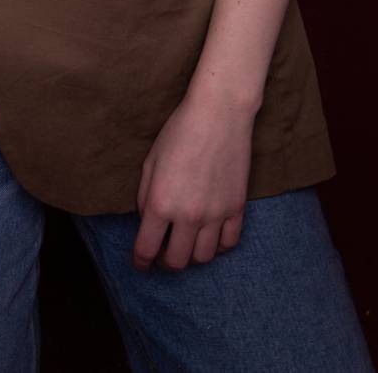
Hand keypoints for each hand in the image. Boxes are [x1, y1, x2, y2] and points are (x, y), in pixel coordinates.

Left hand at [132, 90, 253, 270]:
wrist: (219, 113)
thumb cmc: (179, 131)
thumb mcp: (151, 161)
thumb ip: (144, 196)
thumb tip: (147, 221)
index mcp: (161, 203)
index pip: (146, 249)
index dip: (140, 261)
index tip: (140, 263)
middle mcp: (188, 215)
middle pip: (176, 262)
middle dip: (165, 262)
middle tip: (162, 253)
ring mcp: (215, 215)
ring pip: (203, 258)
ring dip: (191, 256)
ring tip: (186, 244)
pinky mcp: (237, 208)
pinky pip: (229, 244)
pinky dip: (218, 247)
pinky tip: (210, 236)